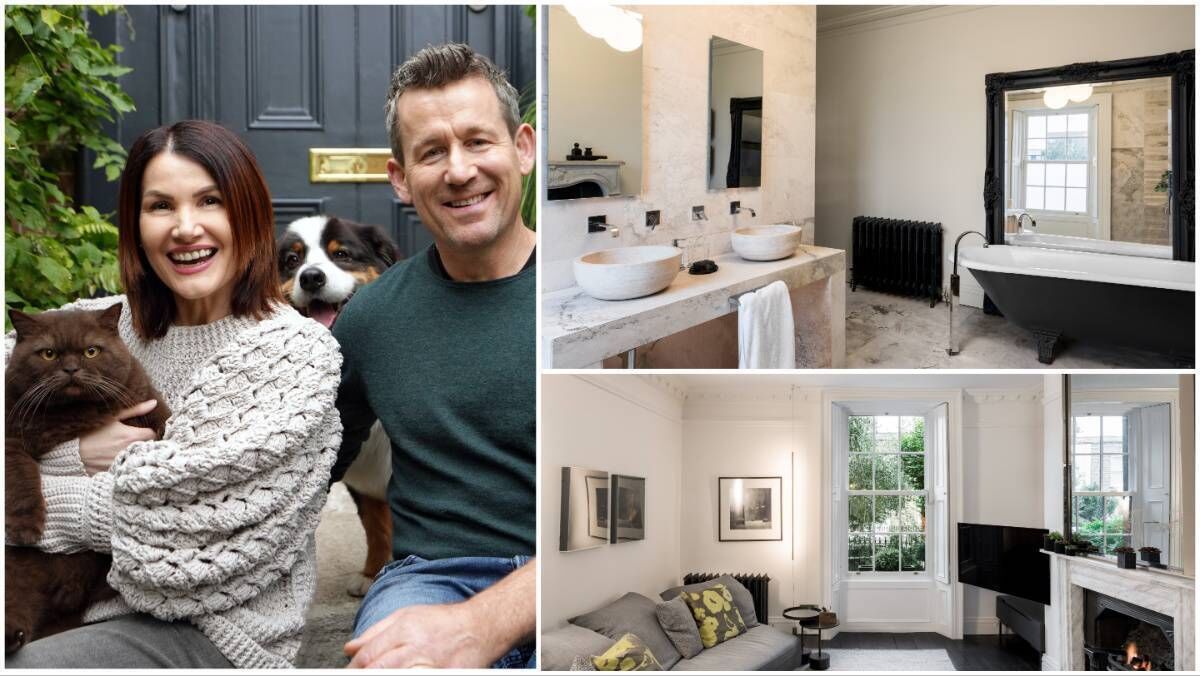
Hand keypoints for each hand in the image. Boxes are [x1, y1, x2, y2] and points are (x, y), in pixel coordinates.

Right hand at [78, 400, 159, 475]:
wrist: (69, 451)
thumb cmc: (90, 431)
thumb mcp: (112, 417)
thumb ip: (135, 410)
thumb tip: (154, 403)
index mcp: (131, 436)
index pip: (153, 435)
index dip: (148, 432)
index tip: (142, 431)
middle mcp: (129, 451)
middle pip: (147, 447)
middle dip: (143, 443)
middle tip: (133, 439)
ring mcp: (123, 464)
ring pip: (138, 458)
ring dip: (135, 454)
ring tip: (123, 449)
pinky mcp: (115, 473)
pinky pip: (127, 468)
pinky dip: (125, 464)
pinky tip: (117, 460)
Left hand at [343, 602, 498, 667]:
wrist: (480, 627)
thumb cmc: (443, 621)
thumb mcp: (407, 616)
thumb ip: (376, 631)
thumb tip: (350, 647)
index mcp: (404, 630)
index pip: (368, 655)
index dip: (354, 668)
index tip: (349, 672)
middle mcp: (415, 648)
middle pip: (378, 669)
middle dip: (364, 675)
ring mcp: (430, 665)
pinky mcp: (443, 675)